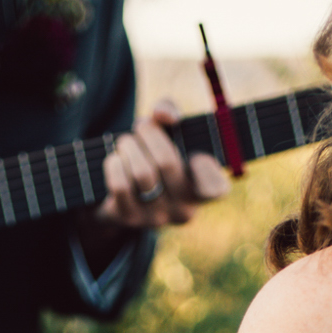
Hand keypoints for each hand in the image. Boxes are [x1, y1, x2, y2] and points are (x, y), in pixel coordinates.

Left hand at [97, 98, 230, 232]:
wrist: (121, 196)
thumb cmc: (153, 155)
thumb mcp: (166, 131)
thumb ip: (168, 112)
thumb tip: (164, 115)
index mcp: (203, 189)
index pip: (216, 188)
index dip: (207, 168)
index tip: (195, 155)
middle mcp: (184, 210)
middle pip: (167, 163)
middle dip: (149, 134)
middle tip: (141, 126)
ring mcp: (158, 218)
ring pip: (142, 174)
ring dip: (128, 147)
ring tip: (125, 142)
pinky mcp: (130, 220)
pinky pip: (121, 186)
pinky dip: (114, 165)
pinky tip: (116, 160)